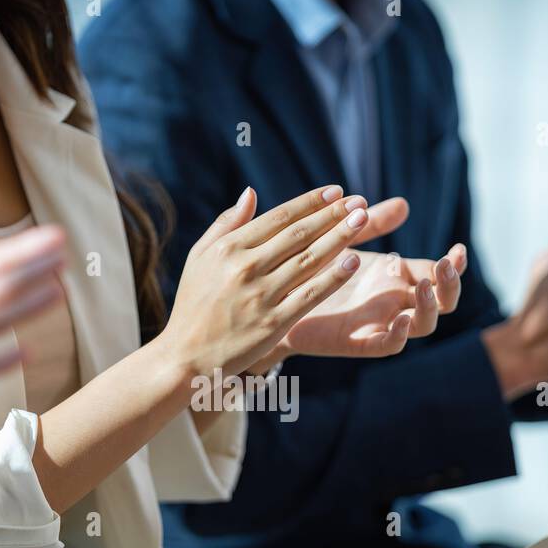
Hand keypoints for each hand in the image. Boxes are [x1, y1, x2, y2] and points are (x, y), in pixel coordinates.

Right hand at [156, 185, 370, 379]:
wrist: (184, 356)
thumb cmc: (194, 304)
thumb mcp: (200, 257)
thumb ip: (226, 223)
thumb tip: (251, 193)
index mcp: (229, 248)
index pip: (279, 217)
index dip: (311, 202)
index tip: (336, 191)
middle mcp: (245, 267)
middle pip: (299, 234)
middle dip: (333, 214)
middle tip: (359, 200)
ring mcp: (260, 296)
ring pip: (308, 259)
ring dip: (340, 237)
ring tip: (363, 220)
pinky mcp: (272, 323)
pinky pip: (309, 295)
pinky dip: (332, 278)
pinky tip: (352, 262)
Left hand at [277, 243, 466, 358]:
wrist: (273, 299)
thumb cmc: (310, 267)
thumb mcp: (343, 239)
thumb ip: (372, 224)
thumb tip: (404, 204)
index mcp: (395, 276)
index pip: (436, 272)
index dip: (453, 264)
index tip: (457, 249)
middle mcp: (393, 300)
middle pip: (441, 301)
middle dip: (450, 285)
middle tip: (446, 265)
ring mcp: (379, 322)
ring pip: (421, 325)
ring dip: (430, 308)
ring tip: (424, 287)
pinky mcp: (357, 341)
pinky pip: (387, 345)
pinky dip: (398, 336)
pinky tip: (400, 320)